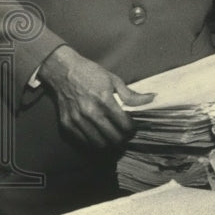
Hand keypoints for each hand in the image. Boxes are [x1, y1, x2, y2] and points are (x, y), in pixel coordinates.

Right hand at [38, 45, 154, 148]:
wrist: (62, 71)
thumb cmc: (90, 73)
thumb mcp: (113, 80)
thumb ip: (131, 95)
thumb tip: (152, 98)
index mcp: (104, 100)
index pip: (124, 125)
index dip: (132, 129)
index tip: (132, 127)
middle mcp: (91, 112)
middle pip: (113, 137)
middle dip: (122, 138)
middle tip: (124, 135)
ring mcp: (77, 119)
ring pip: (99, 143)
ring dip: (109, 143)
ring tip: (113, 137)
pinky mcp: (67, 124)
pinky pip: (84, 141)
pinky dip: (93, 142)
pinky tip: (98, 135)